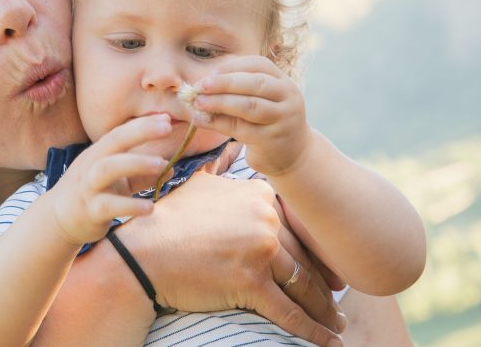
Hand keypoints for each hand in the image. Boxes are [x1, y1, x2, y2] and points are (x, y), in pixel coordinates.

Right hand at [50, 114, 170, 244]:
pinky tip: (150, 208)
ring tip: (162, 164)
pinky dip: (131, 205)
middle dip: (140, 132)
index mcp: (98, 153)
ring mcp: (89, 187)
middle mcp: (91, 165)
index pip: (120, 132)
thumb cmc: (92, 194)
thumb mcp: (115, 179)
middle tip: (167, 128)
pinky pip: (110, 206)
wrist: (59, 220)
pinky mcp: (90, 211)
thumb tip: (170, 167)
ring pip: (108, 168)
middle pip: (114, 142)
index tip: (166, 118)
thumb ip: (140, 173)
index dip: (142, 124)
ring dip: (136, 163)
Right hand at [117, 171, 344, 346]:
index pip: (296, 226)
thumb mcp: (199, 184)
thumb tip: (229, 152)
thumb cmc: (168, 220)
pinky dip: (311, 330)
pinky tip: (329, 341)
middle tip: (338, 298)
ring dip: (323, 308)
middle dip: (324, 281)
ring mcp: (259, 250)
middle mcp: (264, 219)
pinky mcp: (250, 283)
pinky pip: (288, 311)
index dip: (314, 249)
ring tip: (335, 321)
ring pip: (301, 285)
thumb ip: (222, 170)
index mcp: (258, 195)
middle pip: (303, 256)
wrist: (142, 251)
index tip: (325, 265)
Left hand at [191, 55, 312, 175]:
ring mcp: (283, 119)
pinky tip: (201, 120)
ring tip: (199, 103)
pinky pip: (242, 129)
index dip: (232, 67)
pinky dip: (218, 123)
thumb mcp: (260, 100)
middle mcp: (288, 97)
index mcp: (283, 81)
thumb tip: (200, 84)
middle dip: (225, 82)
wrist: (292, 154)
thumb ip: (238, 90)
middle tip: (200, 86)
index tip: (209, 73)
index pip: (258, 64)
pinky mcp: (272, 140)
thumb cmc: (267, 121)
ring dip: (220, 102)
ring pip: (250, 106)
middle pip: (255, 83)